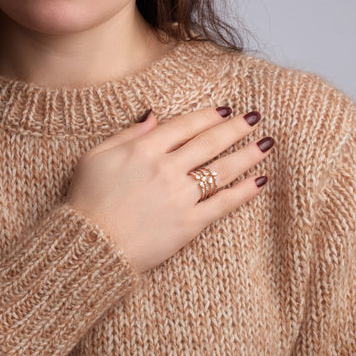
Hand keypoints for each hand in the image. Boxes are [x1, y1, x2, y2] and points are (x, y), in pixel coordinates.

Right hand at [65, 107, 273, 273]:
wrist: (90, 245)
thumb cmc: (87, 200)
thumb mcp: (95, 157)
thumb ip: (127, 134)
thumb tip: (152, 115)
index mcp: (144, 150)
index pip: (185, 126)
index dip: (208, 116)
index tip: (226, 110)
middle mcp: (166, 169)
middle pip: (209, 143)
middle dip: (235, 128)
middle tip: (255, 118)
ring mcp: (180, 196)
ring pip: (222, 170)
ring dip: (247, 155)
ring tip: (267, 144)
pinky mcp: (189, 223)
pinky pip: (223, 204)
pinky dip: (244, 193)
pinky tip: (261, 181)